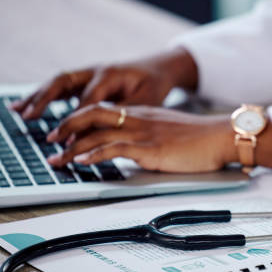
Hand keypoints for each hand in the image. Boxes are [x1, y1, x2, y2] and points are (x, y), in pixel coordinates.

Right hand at [10, 47, 197, 119]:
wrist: (160, 68)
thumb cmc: (154, 85)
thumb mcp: (145, 102)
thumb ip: (122, 115)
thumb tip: (98, 133)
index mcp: (111, 74)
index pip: (88, 100)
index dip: (77, 120)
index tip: (66, 139)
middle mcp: (96, 70)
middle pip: (64, 82)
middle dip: (44, 99)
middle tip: (28, 116)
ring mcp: (89, 72)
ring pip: (58, 82)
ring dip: (37, 96)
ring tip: (17, 110)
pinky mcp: (86, 78)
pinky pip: (61, 86)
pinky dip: (44, 95)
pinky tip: (26, 106)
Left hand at [46, 105, 235, 172]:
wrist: (221, 136)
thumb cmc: (201, 137)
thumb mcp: (169, 131)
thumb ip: (149, 135)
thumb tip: (134, 150)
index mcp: (142, 112)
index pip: (101, 109)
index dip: (78, 119)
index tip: (64, 132)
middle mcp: (138, 118)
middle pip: (91, 114)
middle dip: (65, 127)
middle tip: (49, 141)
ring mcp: (143, 132)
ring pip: (96, 133)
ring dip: (71, 147)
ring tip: (56, 159)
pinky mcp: (150, 148)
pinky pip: (114, 148)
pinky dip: (93, 155)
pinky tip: (81, 162)